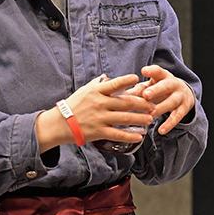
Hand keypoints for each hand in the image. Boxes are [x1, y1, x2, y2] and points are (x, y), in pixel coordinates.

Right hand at [36, 73, 153, 151]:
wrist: (59, 124)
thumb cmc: (74, 105)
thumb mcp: (85, 90)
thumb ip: (99, 84)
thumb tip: (109, 78)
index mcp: (96, 92)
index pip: (114, 84)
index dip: (126, 81)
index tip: (138, 78)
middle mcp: (99, 104)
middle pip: (126, 103)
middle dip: (143, 104)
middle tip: (153, 105)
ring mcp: (100, 118)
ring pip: (125, 118)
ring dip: (140, 119)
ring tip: (150, 119)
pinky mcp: (99, 132)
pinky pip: (118, 134)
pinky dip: (130, 136)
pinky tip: (140, 136)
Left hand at [139, 64, 196, 134]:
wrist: (184, 93)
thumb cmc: (161, 88)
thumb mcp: (151, 86)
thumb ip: (137, 90)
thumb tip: (119, 94)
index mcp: (163, 76)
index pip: (158, 71)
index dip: (151, 71)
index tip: (143, 71)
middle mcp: (173, 84)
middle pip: (166, 86)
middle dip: (156, 90)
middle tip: (146, 95)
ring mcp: (180, 96)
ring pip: (171, 101)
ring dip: (160, 108)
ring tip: (150, 115)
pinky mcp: (184, 108)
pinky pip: (177, 117)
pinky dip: (169, 124)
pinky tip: (161, 130)